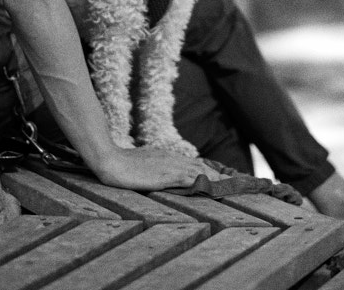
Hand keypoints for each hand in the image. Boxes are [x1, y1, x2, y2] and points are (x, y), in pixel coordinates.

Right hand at [94, 147, 229, 190]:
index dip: (207, 170)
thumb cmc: (121, 164)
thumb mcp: (141, 164)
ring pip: (199, 170)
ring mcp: (169, 165)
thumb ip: (153, 168)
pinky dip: (203, 181)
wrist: (110, 160)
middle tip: (233, 183)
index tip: (220, 177)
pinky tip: (213, 187)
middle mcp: (171, 158)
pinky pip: (190, 177)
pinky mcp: (166, 175)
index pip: (192, 163)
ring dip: (215, 178)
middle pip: (200, 165)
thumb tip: (160, 175)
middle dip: (217, 174)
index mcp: (166, 156)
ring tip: (230, 185)